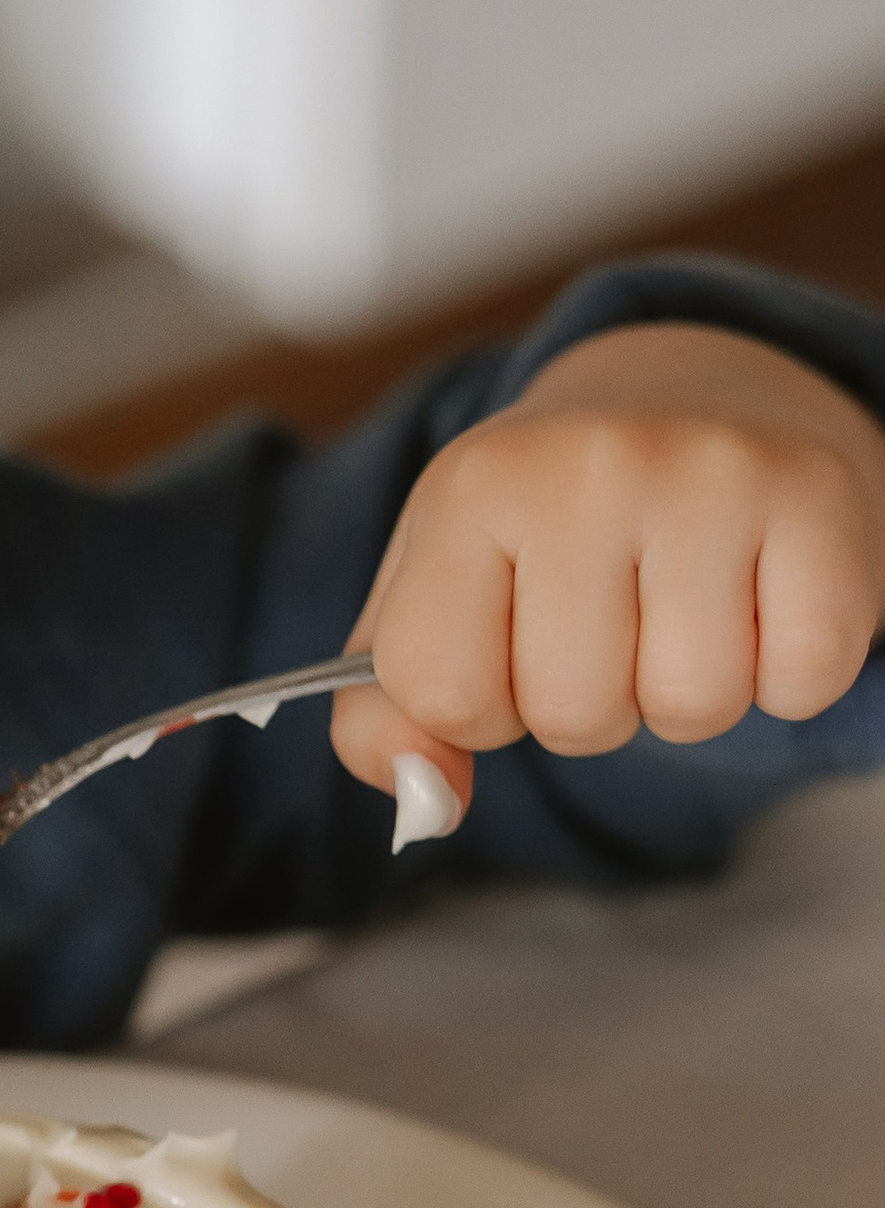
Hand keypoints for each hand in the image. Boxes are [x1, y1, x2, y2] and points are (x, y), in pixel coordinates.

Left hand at [331, 321, 884, 836]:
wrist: (691, 401)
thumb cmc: (548, 530)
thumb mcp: (433, 599)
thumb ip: (387, 718)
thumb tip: (429, 807)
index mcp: (474, 487)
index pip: (441, 691)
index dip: (477, 706)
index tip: (504, 643)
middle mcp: (589, 462)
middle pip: (574, 713)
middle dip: (589, 707)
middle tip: (610, 625)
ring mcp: (712, 472)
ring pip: (690, 705)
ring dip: (684, 698)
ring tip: (678, 613)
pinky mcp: (819, 497)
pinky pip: (801, 679)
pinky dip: (783, 677)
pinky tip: (755, 604)